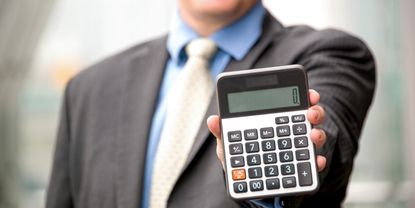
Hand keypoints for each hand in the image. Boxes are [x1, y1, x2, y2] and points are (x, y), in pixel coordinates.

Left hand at [207, 89, 326, 171]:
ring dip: (318, 134)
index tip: (310, 93)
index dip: (304, 95)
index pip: (292, 103)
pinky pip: (312, 162)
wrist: (248, 180)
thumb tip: (213, 120)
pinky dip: (316, 161)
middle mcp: (291, 131)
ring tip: (313, 135)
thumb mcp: (230, 144)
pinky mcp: (302, 166)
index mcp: (276, 119)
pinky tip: (316, 160)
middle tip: (311, 112)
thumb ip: (223, 132)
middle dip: (315, 111)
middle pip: (310, 116)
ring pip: (315, 136)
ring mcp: (299, 148)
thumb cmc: (241, 156)